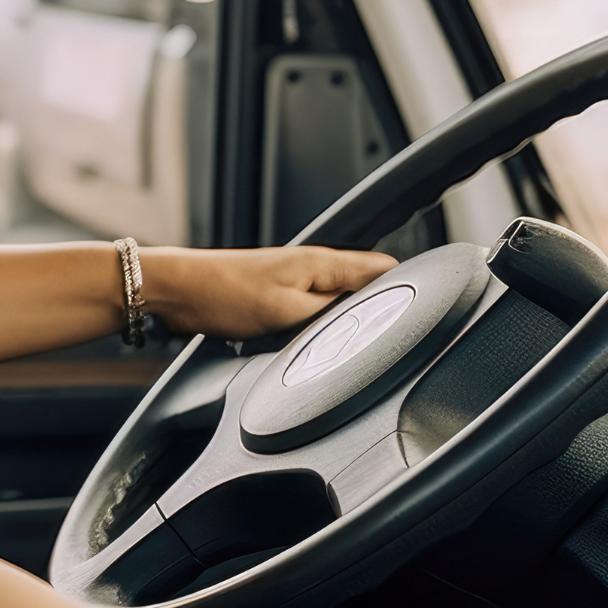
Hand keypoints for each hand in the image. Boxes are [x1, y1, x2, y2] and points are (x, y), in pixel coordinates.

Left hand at [140, 246, 395, 339]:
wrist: (175, 293)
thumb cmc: (220, 294)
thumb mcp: (287, 312)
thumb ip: (333, 315)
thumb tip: (369, 317)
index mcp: (323, 263)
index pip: (385, 269)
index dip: (411, 285)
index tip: (432, 303)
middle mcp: (314, 270)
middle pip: (366, 289)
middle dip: (382, 310)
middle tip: (400, 334)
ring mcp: (296, 285)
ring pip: (340, 304)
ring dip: (350, 321)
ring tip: (364, 342)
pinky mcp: (278, 301)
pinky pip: (315, 314)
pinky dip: (322, 328)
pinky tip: (322, 344)